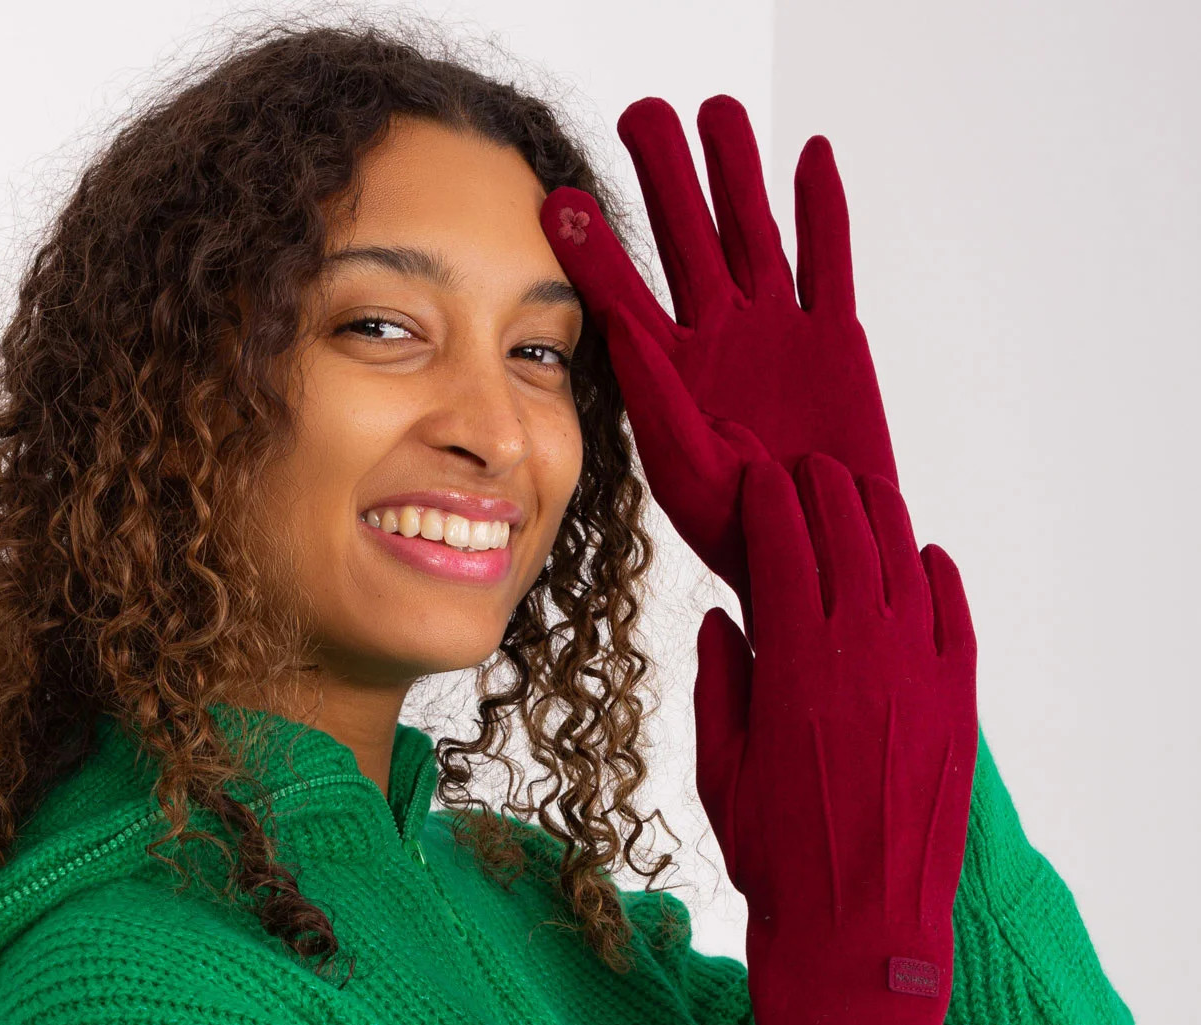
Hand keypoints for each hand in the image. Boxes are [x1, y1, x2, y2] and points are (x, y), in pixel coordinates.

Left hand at [542, 97, 895, 611]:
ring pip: (752, 232)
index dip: (592, 247)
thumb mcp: (682, 466)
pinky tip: (808, 155)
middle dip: (666, 178)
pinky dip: (822, 209)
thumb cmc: (742, 528)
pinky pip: (826, 261)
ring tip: (718, 109)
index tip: (557, 198)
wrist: (815, 551)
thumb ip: (656, 397)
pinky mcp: (832, 338)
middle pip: (686, 241)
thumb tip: (623, 327)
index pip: (621, 294)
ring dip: (736, 173)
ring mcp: (775, 332)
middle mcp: (716, 340)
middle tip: (644, 115)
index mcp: (667, 372)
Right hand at [695, 455, 976, 1024]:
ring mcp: (921, 671)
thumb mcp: (721, 772)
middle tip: (805, 472)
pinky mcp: (960, 701)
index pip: (783, 540)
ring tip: (859, 494)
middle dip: (821, 489)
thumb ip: (719, 685)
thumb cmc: (777, 859)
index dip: (767, 499)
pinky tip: (922, 558)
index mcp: (794, 661)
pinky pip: (955, 612)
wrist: (860, 930)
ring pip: (904, 557)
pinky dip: (937, 573)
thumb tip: (723, 620)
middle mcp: (865, 649)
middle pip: (847, 530)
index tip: (754, 480)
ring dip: (878, 516)